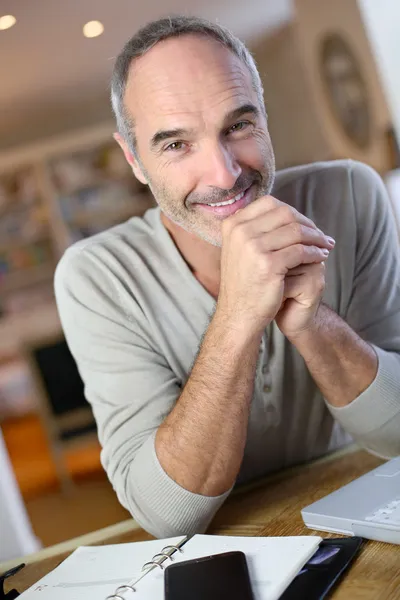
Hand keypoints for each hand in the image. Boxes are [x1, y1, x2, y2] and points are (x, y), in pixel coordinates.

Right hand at [216, 195, 333, 337]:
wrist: (238, 314)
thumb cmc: (245, 283)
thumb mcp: (241, 250)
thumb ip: (256, 229)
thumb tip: (286, 212)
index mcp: (233, 224)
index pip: (270, 203)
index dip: (293, 212)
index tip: (306, 224)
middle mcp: (240, 232)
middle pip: (285, 214)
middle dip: (308, 224)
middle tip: (322, 236)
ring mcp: (253, 247)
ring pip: (296, 231)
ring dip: (316, 238)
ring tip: (325, 246)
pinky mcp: (268, 264)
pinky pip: (300, 251)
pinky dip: (315, 253)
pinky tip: (321, 258)